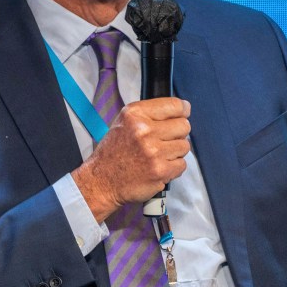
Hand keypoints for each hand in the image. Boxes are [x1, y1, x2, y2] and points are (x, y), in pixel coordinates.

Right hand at [72, 97, 191, 221]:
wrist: (102, 181)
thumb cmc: (114, 152)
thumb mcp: (124, 122)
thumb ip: (150, 113)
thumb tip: (182, 108)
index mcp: (135, 114)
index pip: (175, 105)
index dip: (182, 110)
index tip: (182, 114)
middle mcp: (144, 130)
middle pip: (184, 126)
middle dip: (177, 134)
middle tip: (164, 141)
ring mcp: (153, 151)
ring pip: (184, 146)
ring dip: (175, 152)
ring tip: (158, 156)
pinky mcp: (160, 170)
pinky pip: (182, 164)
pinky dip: (173, 168)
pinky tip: (158, 167)